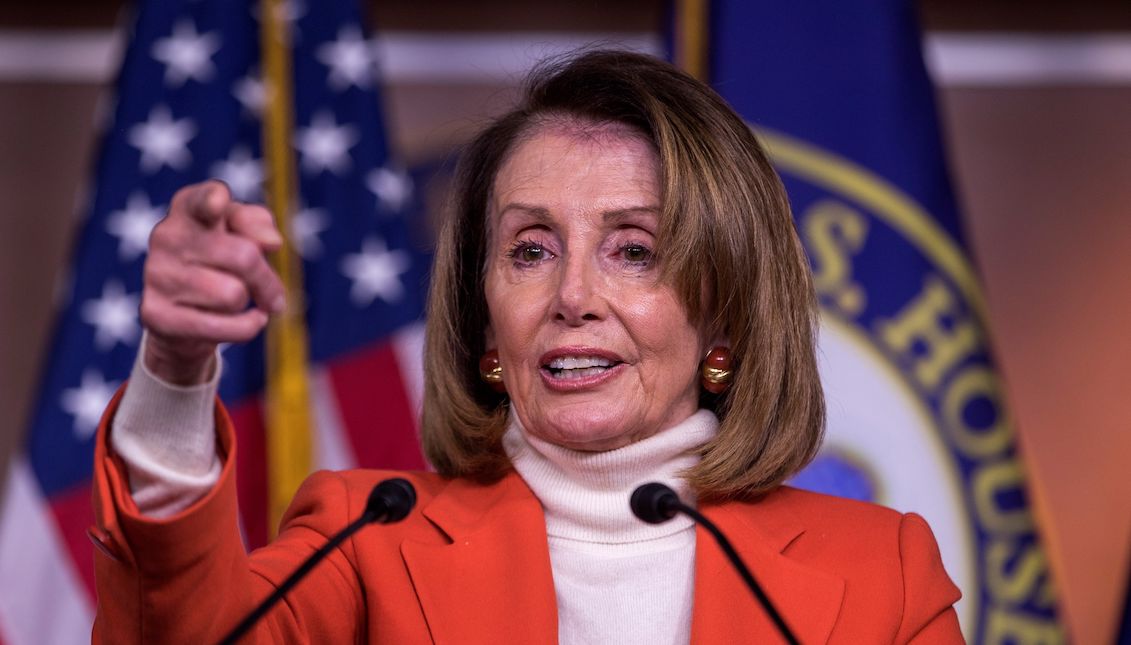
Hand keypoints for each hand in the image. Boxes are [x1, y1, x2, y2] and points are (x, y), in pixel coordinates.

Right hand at [140, 180, 285, 384]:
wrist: (184, 317)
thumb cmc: (221, 263)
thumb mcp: (243, 234)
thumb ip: (257, 224)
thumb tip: (271, 241)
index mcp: (188, 209)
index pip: (201, 201)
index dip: (213, 201)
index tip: (219, 203)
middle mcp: (166, 236)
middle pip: (244, 258)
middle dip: (267, 280)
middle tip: (272, 294)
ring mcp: (156, 275)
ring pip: (234, 294)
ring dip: (247, 303)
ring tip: (236, 301)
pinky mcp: (155, 314)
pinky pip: (225, 326)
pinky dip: (247, 327)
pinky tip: (249, 321)